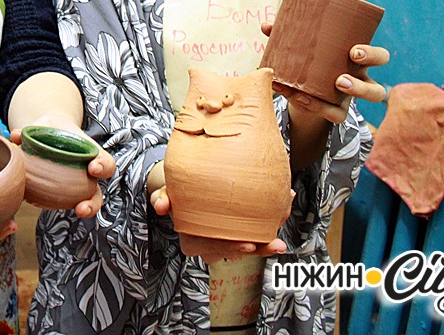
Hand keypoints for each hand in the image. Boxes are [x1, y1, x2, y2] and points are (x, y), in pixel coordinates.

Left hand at [8, 126, 112, 217]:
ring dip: (84, 209)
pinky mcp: (62, 194)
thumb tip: (15, 136)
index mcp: (92, 156)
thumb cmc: (54, 130)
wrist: (50, 136)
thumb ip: (32, 129)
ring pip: (85, 202)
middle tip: (83, 207)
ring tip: (77, 211)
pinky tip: (38, 203)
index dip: (102, 167)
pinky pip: (61, 202)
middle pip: (97, 194)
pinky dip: (53, 204)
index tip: (93, 168)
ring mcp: (77, 187)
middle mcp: (88, 175)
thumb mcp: (47, 125)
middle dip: (93, 203)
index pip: (105, 163)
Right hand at [150, 185, 286, 264]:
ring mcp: (226, 241)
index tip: (249, 245)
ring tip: (283, 228)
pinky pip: (255, 233)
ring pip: (251, 245)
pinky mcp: (237, 232)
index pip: (216, 250)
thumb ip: (161, 198)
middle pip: (238, 251)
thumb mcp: (164, 194)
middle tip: (276, 244)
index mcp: (194, 243)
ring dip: (268, 239)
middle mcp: (212, 247)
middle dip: (260, 249)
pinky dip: (269, 224)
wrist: (181, 193)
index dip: (233, 249)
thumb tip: (160, 206)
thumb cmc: (174, 194)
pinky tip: (282, 209)